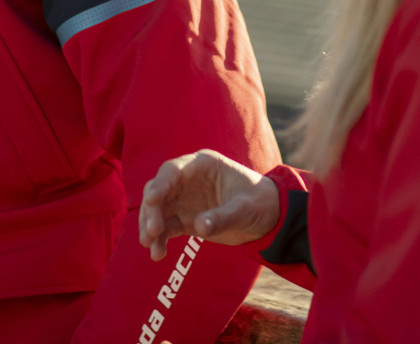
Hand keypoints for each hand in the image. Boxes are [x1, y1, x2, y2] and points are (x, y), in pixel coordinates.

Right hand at [138, 149, 279, 261]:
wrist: (268, 217)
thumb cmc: (259, 202)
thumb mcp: (244, 209)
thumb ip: (222, 217)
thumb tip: (199, 227)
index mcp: (203, 165)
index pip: (173, 170)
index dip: (160, 184)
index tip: (151, 200)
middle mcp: (188, 179)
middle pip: (160, 189)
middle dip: (152, 210)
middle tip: (152, 231)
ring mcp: (185, 199)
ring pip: (158, 209)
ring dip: (151, 226)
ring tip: (152, 248)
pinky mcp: (186, 218)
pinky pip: (166, 226)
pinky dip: (159, 239)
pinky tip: (157, 253)